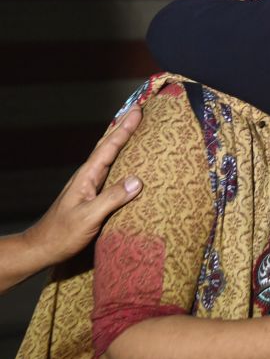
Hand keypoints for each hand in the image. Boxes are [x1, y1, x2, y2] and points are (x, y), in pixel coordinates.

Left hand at [23, 106, 143, 264]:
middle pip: (107, 145)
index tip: (138, 111)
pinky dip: (118, 157)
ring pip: (107, 155)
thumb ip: (113, 197)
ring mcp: (89, 185)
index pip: (108, 147)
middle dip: (122, 126)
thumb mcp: (89, 217)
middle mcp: (88, 176)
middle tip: (137, 110)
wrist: (42, 248)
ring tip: (132, 126)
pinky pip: (109, 169)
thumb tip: (138, 180)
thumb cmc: (62, 234)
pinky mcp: (92, 194)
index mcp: (87, 177)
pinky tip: (124, 159)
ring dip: (120, 139)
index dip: (124, 129)